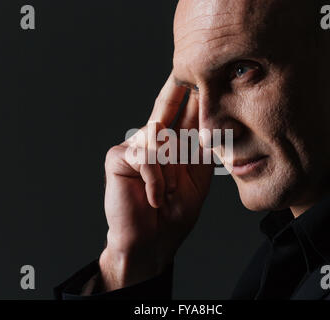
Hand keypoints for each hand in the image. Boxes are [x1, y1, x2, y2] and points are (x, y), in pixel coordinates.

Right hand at [100, 72, 213, 289]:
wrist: (153, 242)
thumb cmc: (175, 213)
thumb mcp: (197, 178)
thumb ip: (200, 149)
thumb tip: (211, 118)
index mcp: (173, 145)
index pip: (182, 111)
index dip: (190, 91)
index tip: (202, 69)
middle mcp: (152, 140)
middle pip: (167, 108)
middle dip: (175, 94)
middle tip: (184, 85)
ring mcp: (133, 147)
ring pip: (160, 138)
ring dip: (169, 172)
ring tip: (166, 195)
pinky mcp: (119, 157)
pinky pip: (145, 156)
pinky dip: (155, 181)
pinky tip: (154, 198)